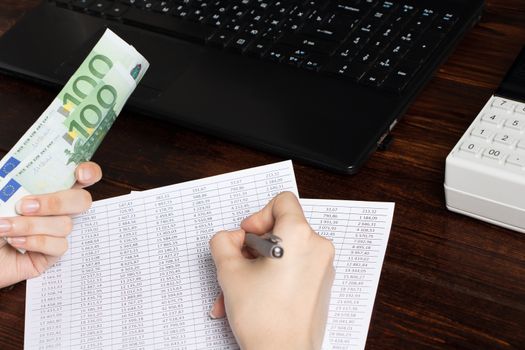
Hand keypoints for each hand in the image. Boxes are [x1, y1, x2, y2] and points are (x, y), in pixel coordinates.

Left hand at [0, 162, 101, 287]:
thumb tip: (18, 165)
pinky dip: (34, 242)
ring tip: (4, 228)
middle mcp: (54, 210)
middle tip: (24, 205)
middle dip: (55, 202)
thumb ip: (10, 179)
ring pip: (65, 225)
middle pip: (81, 200)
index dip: (88, 172)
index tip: (80, 175)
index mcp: (44, 188)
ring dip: (31, 225)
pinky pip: (58, 245)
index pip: (79, 177)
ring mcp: (55, 232)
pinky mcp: (51, 255)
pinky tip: (15, 242)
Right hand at [209, 192, 334, 349]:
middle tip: (238, 265)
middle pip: (281, 228)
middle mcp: (317, 247)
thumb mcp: (229, 272)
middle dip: (252, 247)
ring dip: (258, 266)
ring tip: (239, 289)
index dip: (258, 215)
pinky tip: (254, 296)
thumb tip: (230, 239)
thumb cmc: (265, 318)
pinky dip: (273, 276)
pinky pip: (294, 267)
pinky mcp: (321, 283)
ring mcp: (323, 267)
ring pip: (284, 252)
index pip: (282, 201)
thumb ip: (223, 242)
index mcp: (299, 235)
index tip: (247, 237)